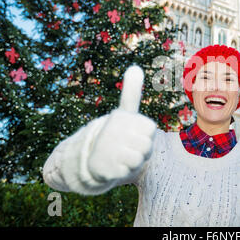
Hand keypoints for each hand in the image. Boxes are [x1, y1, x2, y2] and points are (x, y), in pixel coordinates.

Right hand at [87, 66, 155, 182]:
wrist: (89, 160)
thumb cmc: (114, 134)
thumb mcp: (124, 112)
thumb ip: (131, 92)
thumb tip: (135, 67)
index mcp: (120, 117)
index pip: (150, 128)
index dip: (145, 134)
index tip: (133, 133)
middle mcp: (113, 132)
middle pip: (148, 144)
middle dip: (142, 149)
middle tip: (128, 147)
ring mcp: (108, 151)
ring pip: (140, 159)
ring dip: (134, 161)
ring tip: (122, 157)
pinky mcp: (106, 169)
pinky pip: (128, 172)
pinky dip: (125, 171)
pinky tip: (116, 167)